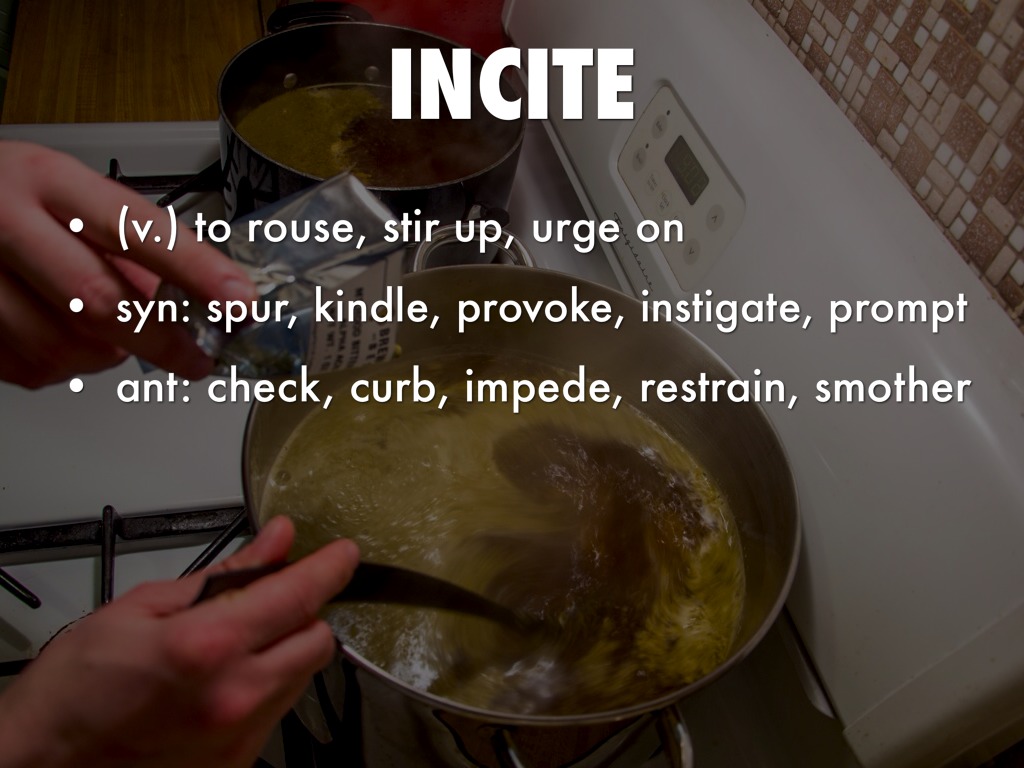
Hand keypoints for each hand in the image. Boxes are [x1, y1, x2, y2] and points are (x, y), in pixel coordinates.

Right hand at [0, 141, 255, 387]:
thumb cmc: (9, 196)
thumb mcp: (70, 195)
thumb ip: (131, 242)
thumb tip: (196, 300)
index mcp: (47, 181)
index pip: (134, 227)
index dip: (194, 269)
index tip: (239, 299)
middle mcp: (5, 222)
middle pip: (97, 297)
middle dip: (161, 339)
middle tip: (199, 357)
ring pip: (62, 344)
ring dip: (106, 354)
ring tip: (113, 335)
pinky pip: (30, 368)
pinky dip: (64, 366)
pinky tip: (67, 338)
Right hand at [0, 517, 358, 767]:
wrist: (41, 763)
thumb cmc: (75, 689)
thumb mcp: (142, 607)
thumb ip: (225, 573)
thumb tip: (274, 543)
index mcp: (207, 646)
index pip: (298, 596)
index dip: (330, 568)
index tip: (344, 554)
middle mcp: (233, 696)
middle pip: (317, 639)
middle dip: (303, 612)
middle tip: (272, 600)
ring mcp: (238, 737)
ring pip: (301, 677)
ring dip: (285, 650)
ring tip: (232, 645)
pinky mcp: (235, 764)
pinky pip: (277, 713)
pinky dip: (265, 687)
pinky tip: (224, 680)